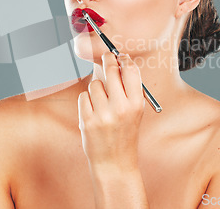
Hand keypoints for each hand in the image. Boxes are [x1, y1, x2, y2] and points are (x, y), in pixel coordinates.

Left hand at [78, 52, 144, 170]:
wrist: (114, 162)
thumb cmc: (124, 132)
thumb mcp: (135, 112)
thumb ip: (129, 89)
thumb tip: (118, 62)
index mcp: (136, 104)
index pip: (130, 70)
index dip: (123, 59)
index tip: (119, 56)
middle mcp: (121, 108)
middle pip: (111, 70)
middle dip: (108, 62)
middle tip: (106, 59)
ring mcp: (103, 114)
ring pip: (94, 84)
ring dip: (96, 89)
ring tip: (102, 104)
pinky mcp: (87, 120)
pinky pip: (83, 96)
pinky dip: (86, 101)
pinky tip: (93, 113)